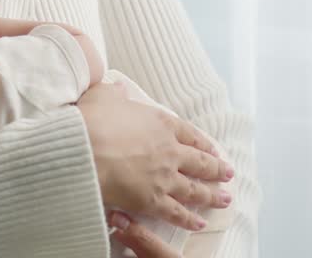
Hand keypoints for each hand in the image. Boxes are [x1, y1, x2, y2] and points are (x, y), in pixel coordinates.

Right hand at [77, 83, 233, 257]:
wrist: (83, 148)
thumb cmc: (91, 120)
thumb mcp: (103, 95)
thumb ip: (114, 93)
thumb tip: (118, 88)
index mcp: (161, 123)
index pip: (190, 134)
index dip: (203, 143)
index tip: (213, 150)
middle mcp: (169, 151)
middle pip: (200, 162)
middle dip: (217, 169)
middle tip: (228, 174)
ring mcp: (164, 177)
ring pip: (195, 189)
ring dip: (212, 196)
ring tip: (225, 199)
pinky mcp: (153, 201)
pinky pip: (176, 213)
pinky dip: (189, 220)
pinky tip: (199, 223)